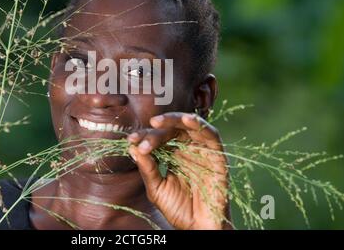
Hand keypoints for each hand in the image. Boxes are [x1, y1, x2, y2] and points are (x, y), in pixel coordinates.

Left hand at [127, 112, 230, 229]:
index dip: (144, 137)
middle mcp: (187, 150)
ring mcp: (202, 151)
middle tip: (140, 137)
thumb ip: (147, 169)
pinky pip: (212, 135)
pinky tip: (188, 120)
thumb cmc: (178, 209)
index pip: (158, 139)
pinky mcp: (217, 156)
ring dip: (175, 120)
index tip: (130, 140)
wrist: (198, 228)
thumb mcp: (157, 188)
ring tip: (158, 121)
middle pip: (172, 130)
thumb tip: (133, 148)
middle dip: (155, 131)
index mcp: (173, 155)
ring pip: (190, 126)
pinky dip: (201, 125)